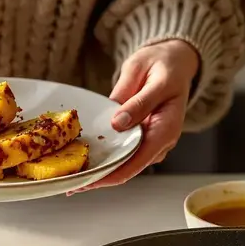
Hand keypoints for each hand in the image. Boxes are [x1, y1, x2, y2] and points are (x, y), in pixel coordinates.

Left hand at [72, 39, 198, 193]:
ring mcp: (148, 141)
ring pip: (122, 164)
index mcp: (167, 129)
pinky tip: (80, 161)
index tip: (88, 180)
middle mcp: (159, 141)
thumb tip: (119, 123)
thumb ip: (138, 102)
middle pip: (127, 169)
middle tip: (70, 184)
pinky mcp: (138, 137)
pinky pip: (119, 151)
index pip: (137, 162)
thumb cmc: (167, 67)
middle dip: (99, 178)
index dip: (111, 175)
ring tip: (70, 176)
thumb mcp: (153, 79)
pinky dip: (101, 157)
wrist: (175, 61)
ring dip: (98, 170)